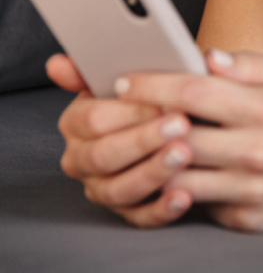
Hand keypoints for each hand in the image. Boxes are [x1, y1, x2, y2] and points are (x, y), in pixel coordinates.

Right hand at [46, 54, 193, 226]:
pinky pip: (140, 217)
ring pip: (120, 189)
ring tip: (185, 154)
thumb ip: (90, 68)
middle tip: (181, 124)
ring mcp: (102, 187)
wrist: (171, 121)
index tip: (163, 102)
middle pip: (105, 154)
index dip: (129, 111)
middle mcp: (82, 158)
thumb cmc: (147, 95)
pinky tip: (184, 195)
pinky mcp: (127, 210)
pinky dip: (162, 209)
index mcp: (76, 122)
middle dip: (145, 139)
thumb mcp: (125, 75)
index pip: (94, 119)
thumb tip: (58, 64)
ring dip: (153, 172)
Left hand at [116, 50, 262, 231]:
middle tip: (119, 113)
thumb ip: (247, 64)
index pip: (196, 92)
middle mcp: (258, 151)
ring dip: (156, 161)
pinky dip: (179, 188)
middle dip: (144, 124)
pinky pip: (199, 204)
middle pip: (181, 137)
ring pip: (183, 178)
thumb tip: (206, 56)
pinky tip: (169, 172)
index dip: (154, 85)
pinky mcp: (247, 217)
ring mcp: (252, 189)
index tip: (124, 80)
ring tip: (139, 144)